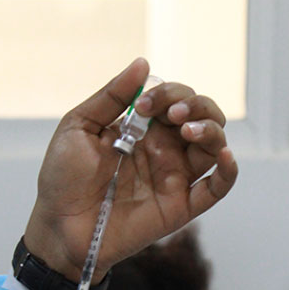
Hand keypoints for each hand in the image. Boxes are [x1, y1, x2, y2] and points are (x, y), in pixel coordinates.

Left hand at [23, 57, 237, 281]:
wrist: (59, 225)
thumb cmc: (63, 178)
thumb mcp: (79, 127)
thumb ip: (111, 97)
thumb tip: (143, 64)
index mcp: (143, 129)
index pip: (174, 100)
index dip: (168, 94)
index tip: (143, 105)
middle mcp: (164, 150)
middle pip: (202, 117)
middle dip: (194, 105)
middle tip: (171, 113)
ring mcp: (175, 177)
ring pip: (214, 146)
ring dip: (209, 129)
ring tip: (186, 128)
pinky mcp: (181, 206)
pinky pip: (216, 188)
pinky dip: (229, 170)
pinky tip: (225, 155)